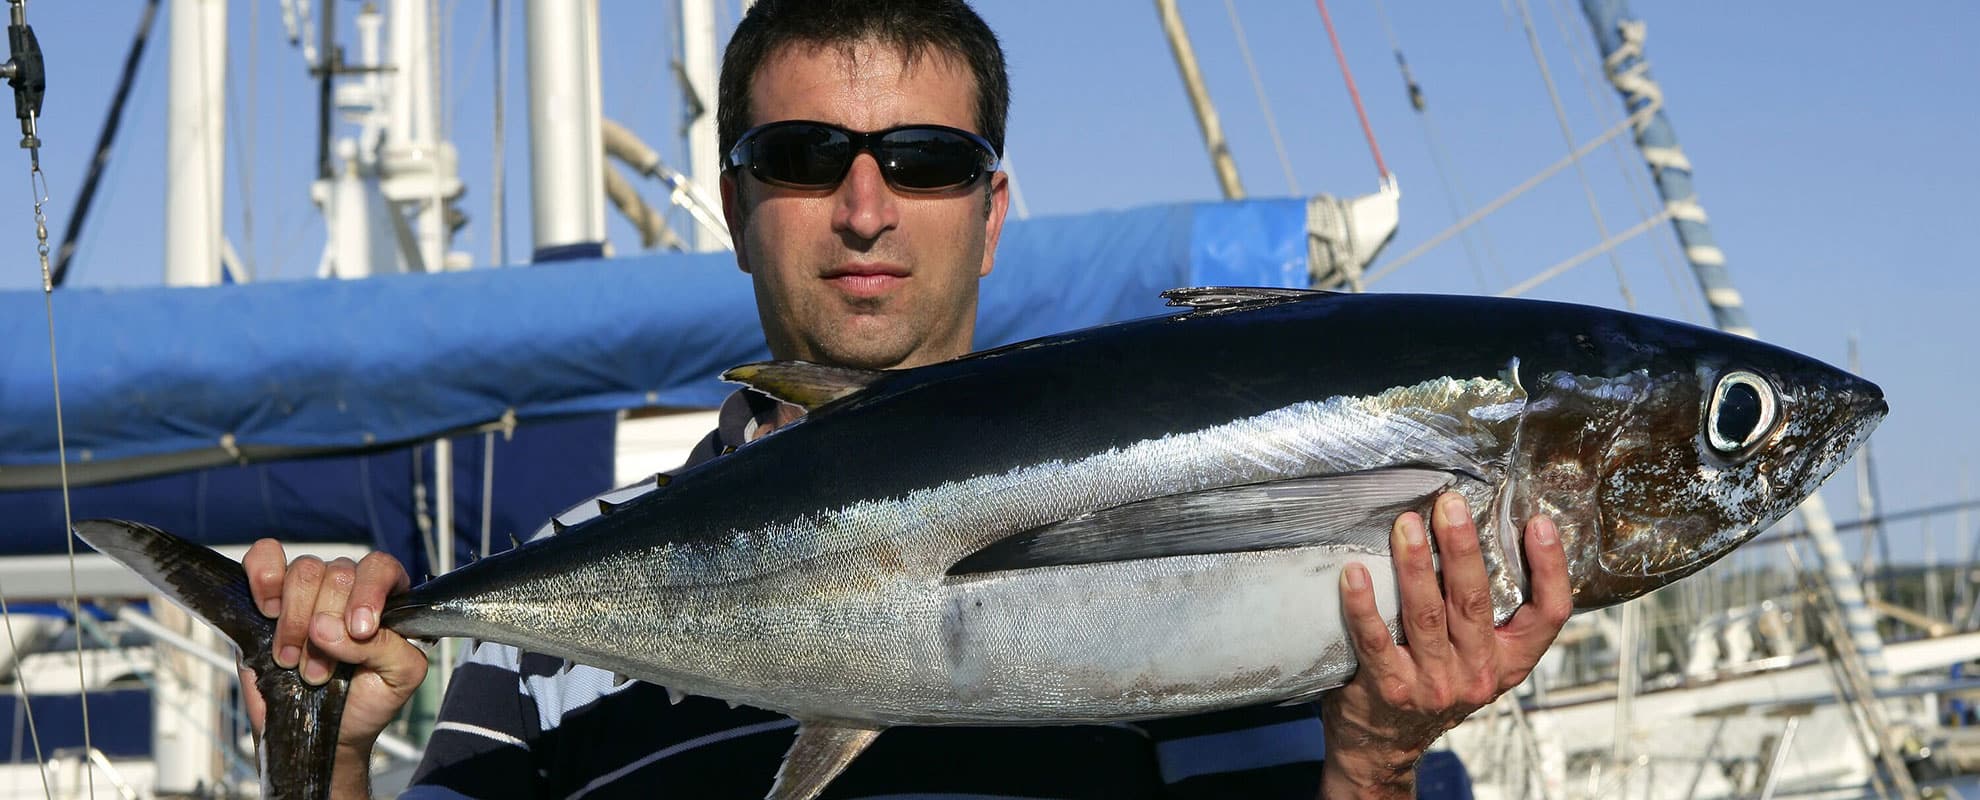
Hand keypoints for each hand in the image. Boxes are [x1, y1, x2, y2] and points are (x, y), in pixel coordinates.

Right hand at [240, 540, 427, 795]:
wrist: (325, 733)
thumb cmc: (368, 701)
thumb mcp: (399, 678)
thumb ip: (386, 647)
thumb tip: (328, 627)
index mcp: (389, 598)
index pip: (381, 568)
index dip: (368, 593)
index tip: (358, 629)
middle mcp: (350, 586)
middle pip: (338, 573)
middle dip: (326, 628)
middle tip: (320, 672)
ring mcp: (308, 590)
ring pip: (304, 570)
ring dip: (295, 621)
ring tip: (293, 661)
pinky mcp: (267, 597)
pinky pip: (264, 556)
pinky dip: (262, 577)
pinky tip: (267, 610)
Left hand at [1319, 493, 1570, 797]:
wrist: (1384, 745)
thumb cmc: (1430, 683)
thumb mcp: (1473, 656)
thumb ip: (1479, 611)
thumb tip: (1471, 529)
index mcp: (1509, 660)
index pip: (1548, 616)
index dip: (1549, 569)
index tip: (1540, 524)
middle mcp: (1477, 674)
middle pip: (1476, 602)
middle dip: (1462, 548)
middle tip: (1450, 505)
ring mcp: (1433, 685)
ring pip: (1426, 615)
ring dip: (1415, 566)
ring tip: (1406, 526)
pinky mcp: (1389, 689)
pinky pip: (1374, 640)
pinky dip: (1363, 605)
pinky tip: (1354, 574)